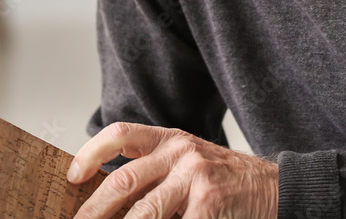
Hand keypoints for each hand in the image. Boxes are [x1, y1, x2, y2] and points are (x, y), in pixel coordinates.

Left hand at [68, 122, 278, 218]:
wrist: (273, 188)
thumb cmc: (223, 182)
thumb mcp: (187, 165)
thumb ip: (153, 174)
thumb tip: (106, 200)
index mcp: (170, 139)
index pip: (121, 134)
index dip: (91, 153)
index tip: (71, 176)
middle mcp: (181, 151)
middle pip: (123, 179)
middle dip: (94, 209)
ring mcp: (196, 176)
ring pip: (143, 212)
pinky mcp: (210, 201)